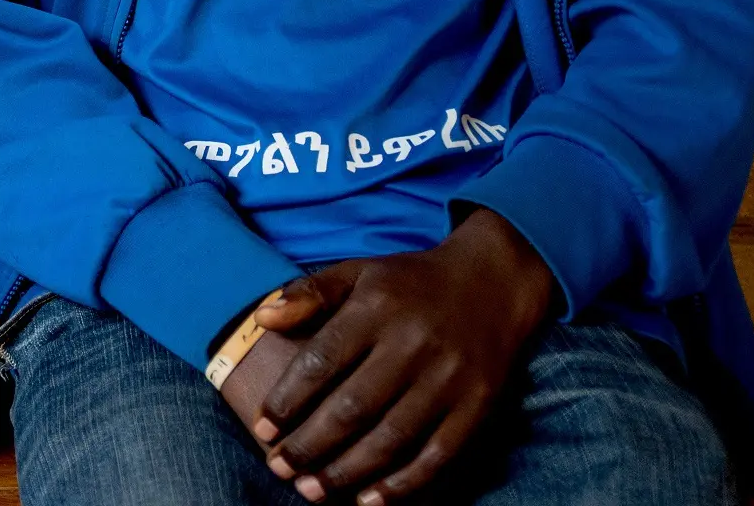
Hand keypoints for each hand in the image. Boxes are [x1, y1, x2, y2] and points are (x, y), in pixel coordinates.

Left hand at [243, 211, 558, 503]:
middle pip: (353, 407)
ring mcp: (449, 378)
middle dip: (311, 445)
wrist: (492, 282)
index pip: (321, 361)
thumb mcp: (357, 271)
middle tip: (279, 469)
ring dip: (348, 471)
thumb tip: (262, 319)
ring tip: (312, 492)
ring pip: (392, 437)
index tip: (263, 428)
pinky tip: (369, 500)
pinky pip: (438, 454)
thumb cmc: (409, 282)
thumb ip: (309, 293)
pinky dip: (403, 483)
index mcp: (376, 309)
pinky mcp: (479, 405)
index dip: (288, 399)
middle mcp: (413, 344)